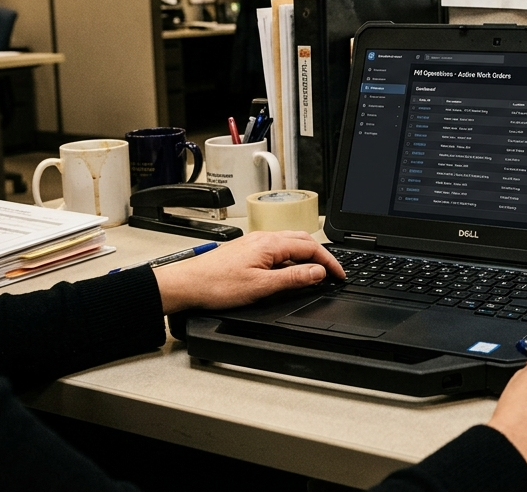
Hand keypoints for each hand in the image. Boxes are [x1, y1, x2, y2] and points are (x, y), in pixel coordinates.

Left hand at [152, 231, 344, 314]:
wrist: (187, 285)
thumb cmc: (216, 285)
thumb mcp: (261, 286)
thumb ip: (292, 278)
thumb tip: (317, 272)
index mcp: (270, 244)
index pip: (310, 248)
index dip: (329, 262)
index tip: (339, 275)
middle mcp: (263, 238)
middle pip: (303, 241)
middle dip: (322, 255)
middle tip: (333, 272)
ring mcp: (254, 242)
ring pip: (290, 242)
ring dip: (307, 254)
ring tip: (316, 270)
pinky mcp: (247, 249)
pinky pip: (278, 247)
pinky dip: (292, 256)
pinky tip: (289, 269)